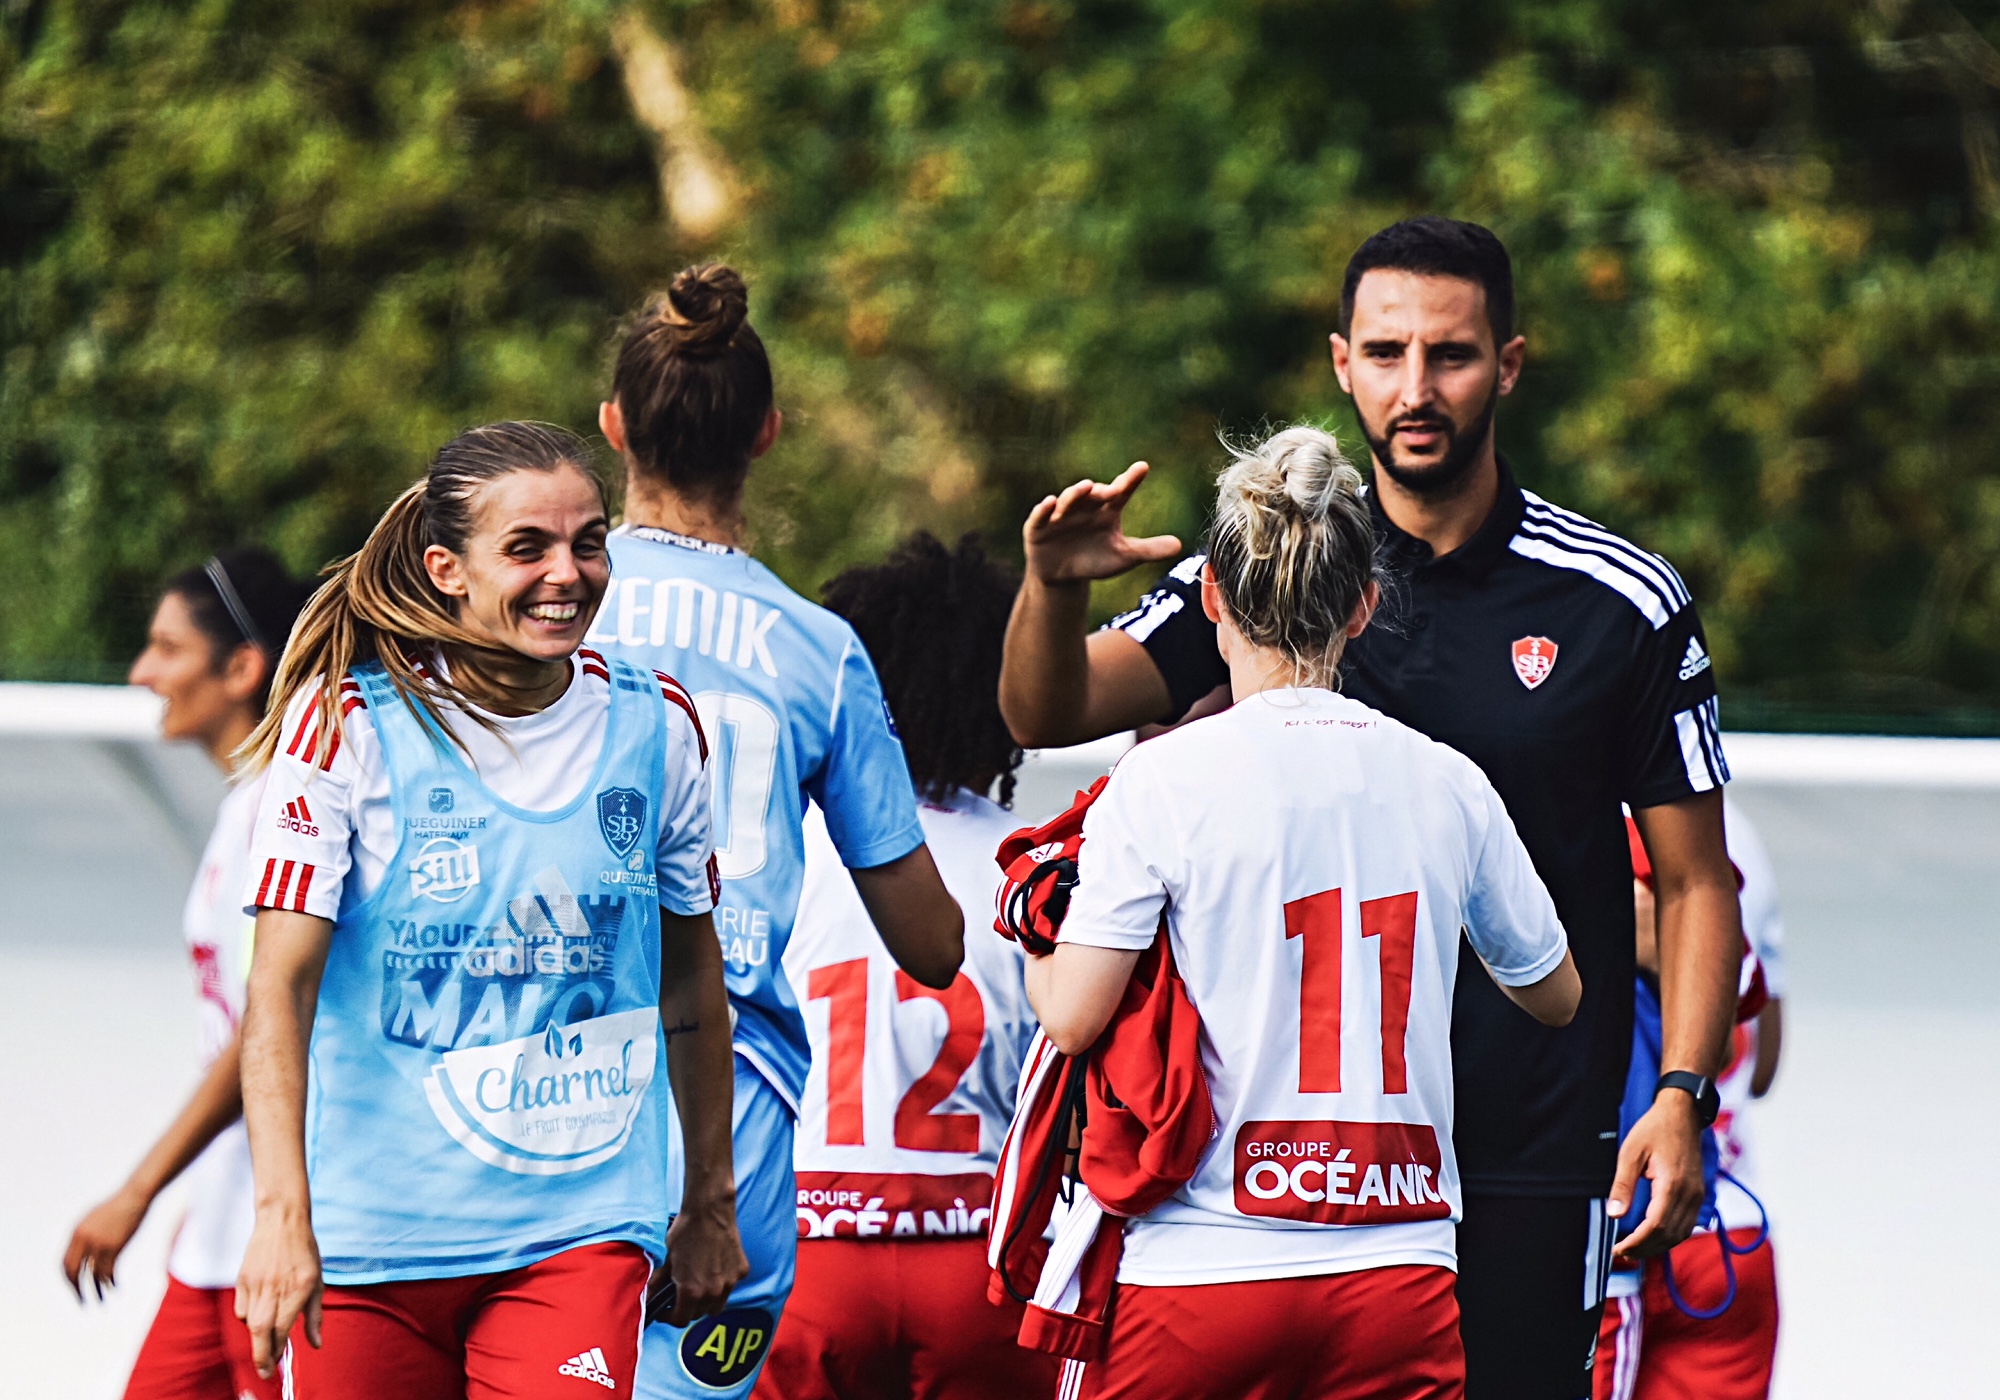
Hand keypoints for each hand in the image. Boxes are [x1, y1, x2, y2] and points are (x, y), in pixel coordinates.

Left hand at [62, 1187, 149, 1299]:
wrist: (135, 1196)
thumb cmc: (119, 1205)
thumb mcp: (95, 1218)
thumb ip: (86, 1234)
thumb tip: (82, 1251)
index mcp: (76, 1232)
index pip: (65, 1263)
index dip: (69, 1278)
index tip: (75, 1288)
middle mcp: (83, 1239)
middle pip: (73, 1272)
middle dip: (76, 1289)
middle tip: (83, 1302)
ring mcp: (98, 1243)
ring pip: (92, 1275)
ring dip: (96, 1291)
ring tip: (101, 1302)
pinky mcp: (114, 1246)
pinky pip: (109, 1271)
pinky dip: (111, 1282)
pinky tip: (116, 1288)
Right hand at [234, 1205, 322, 1378]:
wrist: (282, 1220)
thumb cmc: (304, 1252)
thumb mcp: (317, 1281)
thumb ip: (315, 1315)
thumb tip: (316, 1344)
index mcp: (299, 1288)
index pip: (282, 1329)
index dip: (276, 1352)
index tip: (274, 1368)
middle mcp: (276, 1288)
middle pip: (261, 1331)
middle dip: (261, 1356)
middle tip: (265, 1372)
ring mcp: (256, 1283)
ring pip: (249, 1322)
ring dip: (256, 1337)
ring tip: (266, 1340)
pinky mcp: (242, 1279)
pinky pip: (241, 1309)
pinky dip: (248, 1319)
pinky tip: (258, 1315)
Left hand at [660, 1195, 747, 1326]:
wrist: (709, 1210)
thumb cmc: (685, 1232)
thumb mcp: (666, 1260)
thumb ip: (657, 1283)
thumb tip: (646, 1297)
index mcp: (691, 1291)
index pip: (681, 1320)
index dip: (670, 1318)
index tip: (665, 1311)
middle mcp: (713, 1291)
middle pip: (699, 1314)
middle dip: (688, 1309)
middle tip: (680, 1296)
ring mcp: (730, 1281)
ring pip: (717, 1304)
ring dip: (707, 1302)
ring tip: (698, 1286)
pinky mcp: (741, 1270)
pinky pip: (730, 1286)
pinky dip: (722, 1284)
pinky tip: (713, 1270)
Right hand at [1022, 463, 1181, 585]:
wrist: (1062, 577)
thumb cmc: (1094, 560)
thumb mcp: (1123, 556)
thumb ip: (1148, 550)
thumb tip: (1181, 546)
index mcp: (1106, 510)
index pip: (1121, 491)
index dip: (1130, 479)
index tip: (1143, 467)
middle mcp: (1084, 506)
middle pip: (1094, 493)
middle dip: (1102, 489)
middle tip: (1114, 489)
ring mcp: (1060, 515)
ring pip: (1068, 498)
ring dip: (1076, 493)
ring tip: (1086, 488)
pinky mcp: (1039, 527)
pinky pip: (1040, 515)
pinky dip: (1045, 509)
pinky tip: (1050, 503)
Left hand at [1608, 1090, 1703, 1263]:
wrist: (1682, 1114)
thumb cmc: (1654, 1129)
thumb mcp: (1630, 1153)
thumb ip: (1623, 1186)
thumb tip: (1614, 1214)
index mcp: (1672, 1184)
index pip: (1656, 1226)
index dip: (1636, 1242)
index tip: (1617, 1249)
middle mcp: (1690, 1194)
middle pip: (1669, 1235)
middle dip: (1644, 1248)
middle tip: (1621, 1253)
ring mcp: (1697, 1196)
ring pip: (1680, 1234)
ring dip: (1657, 1247)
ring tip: (1633, 1250)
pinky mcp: (1698, 1195)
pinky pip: (1687, 1225)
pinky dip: (1670, 1237)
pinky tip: (1653, 1238)